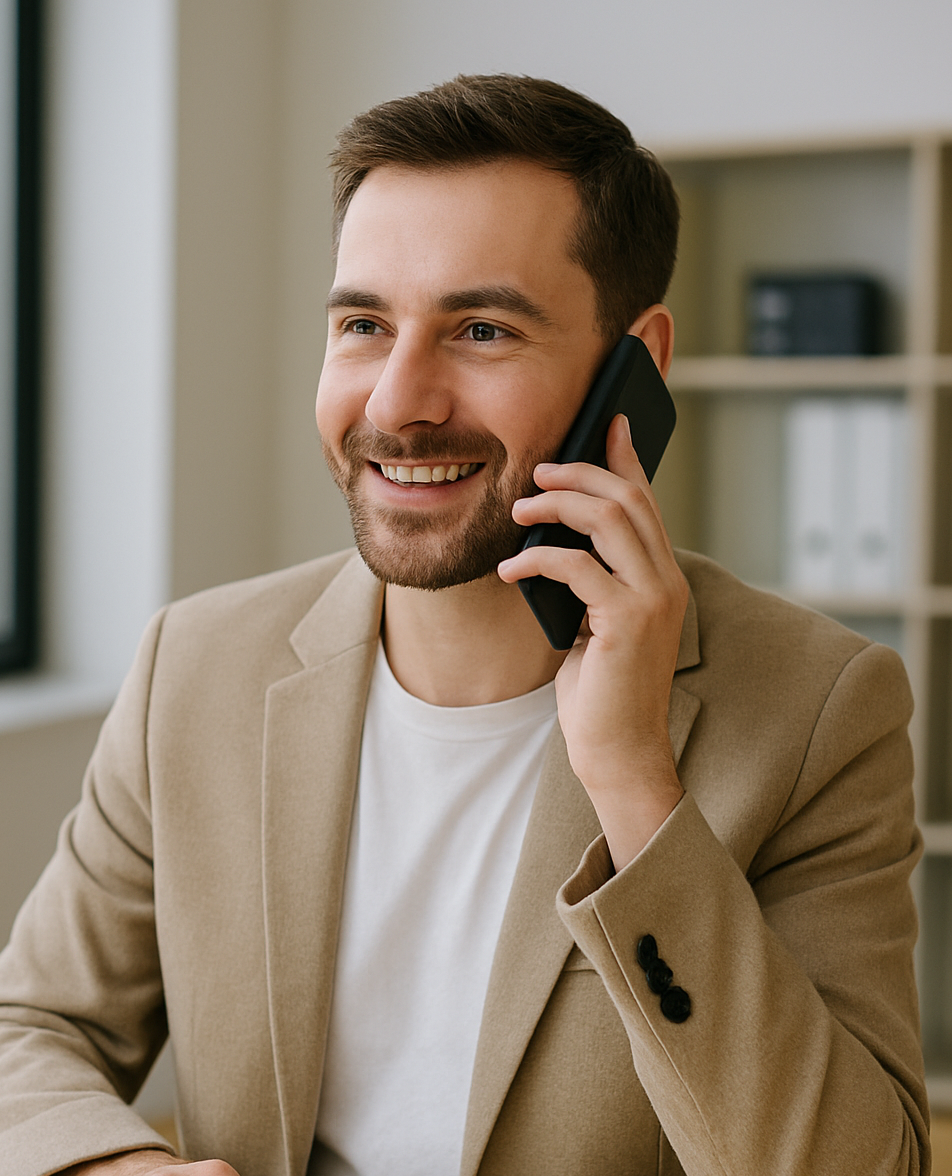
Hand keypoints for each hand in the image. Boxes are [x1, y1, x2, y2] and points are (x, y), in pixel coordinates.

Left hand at [498, 413, 687, 868]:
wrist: (619, 752)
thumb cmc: (601, 694)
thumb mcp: (593, 626)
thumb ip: (589, 583)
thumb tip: (551, 540)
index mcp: (662, 578)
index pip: (646, 502)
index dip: (626, 459)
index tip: (607, 423)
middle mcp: (665, 581)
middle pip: (628, 498)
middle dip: (579, 474)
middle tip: (538, 472)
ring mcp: (652, 599)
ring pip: (609, 519)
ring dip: (557, 506)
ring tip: (519, 512)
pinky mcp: (627, 621)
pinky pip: (579, 566)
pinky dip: (538, 560)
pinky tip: (510, 570)